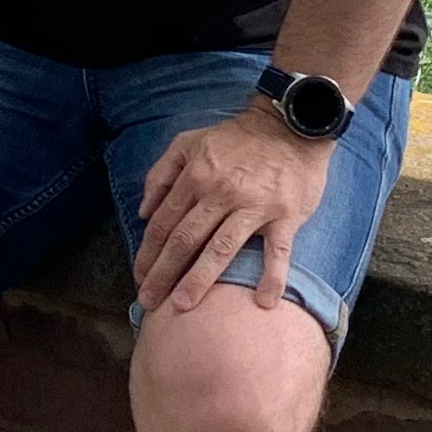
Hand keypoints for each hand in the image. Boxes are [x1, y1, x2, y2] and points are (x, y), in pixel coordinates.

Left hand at [131, 110, 334, 316]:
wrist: (291, 125)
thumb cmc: (237, 138)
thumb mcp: (189, 142)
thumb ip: (161, 173)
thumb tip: (143, 212)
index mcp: (196, 176)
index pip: (164, 222)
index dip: (148, 253)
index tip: (139, 277)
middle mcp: (221, 192)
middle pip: (184, 240)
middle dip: (163, 274)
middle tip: (149, 301)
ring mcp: (254, 205)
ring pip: (221, 249)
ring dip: (199, 280)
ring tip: (182, 306)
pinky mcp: (285, 215)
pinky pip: (277, 251)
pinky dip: (272, 277)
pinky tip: (263, 302)